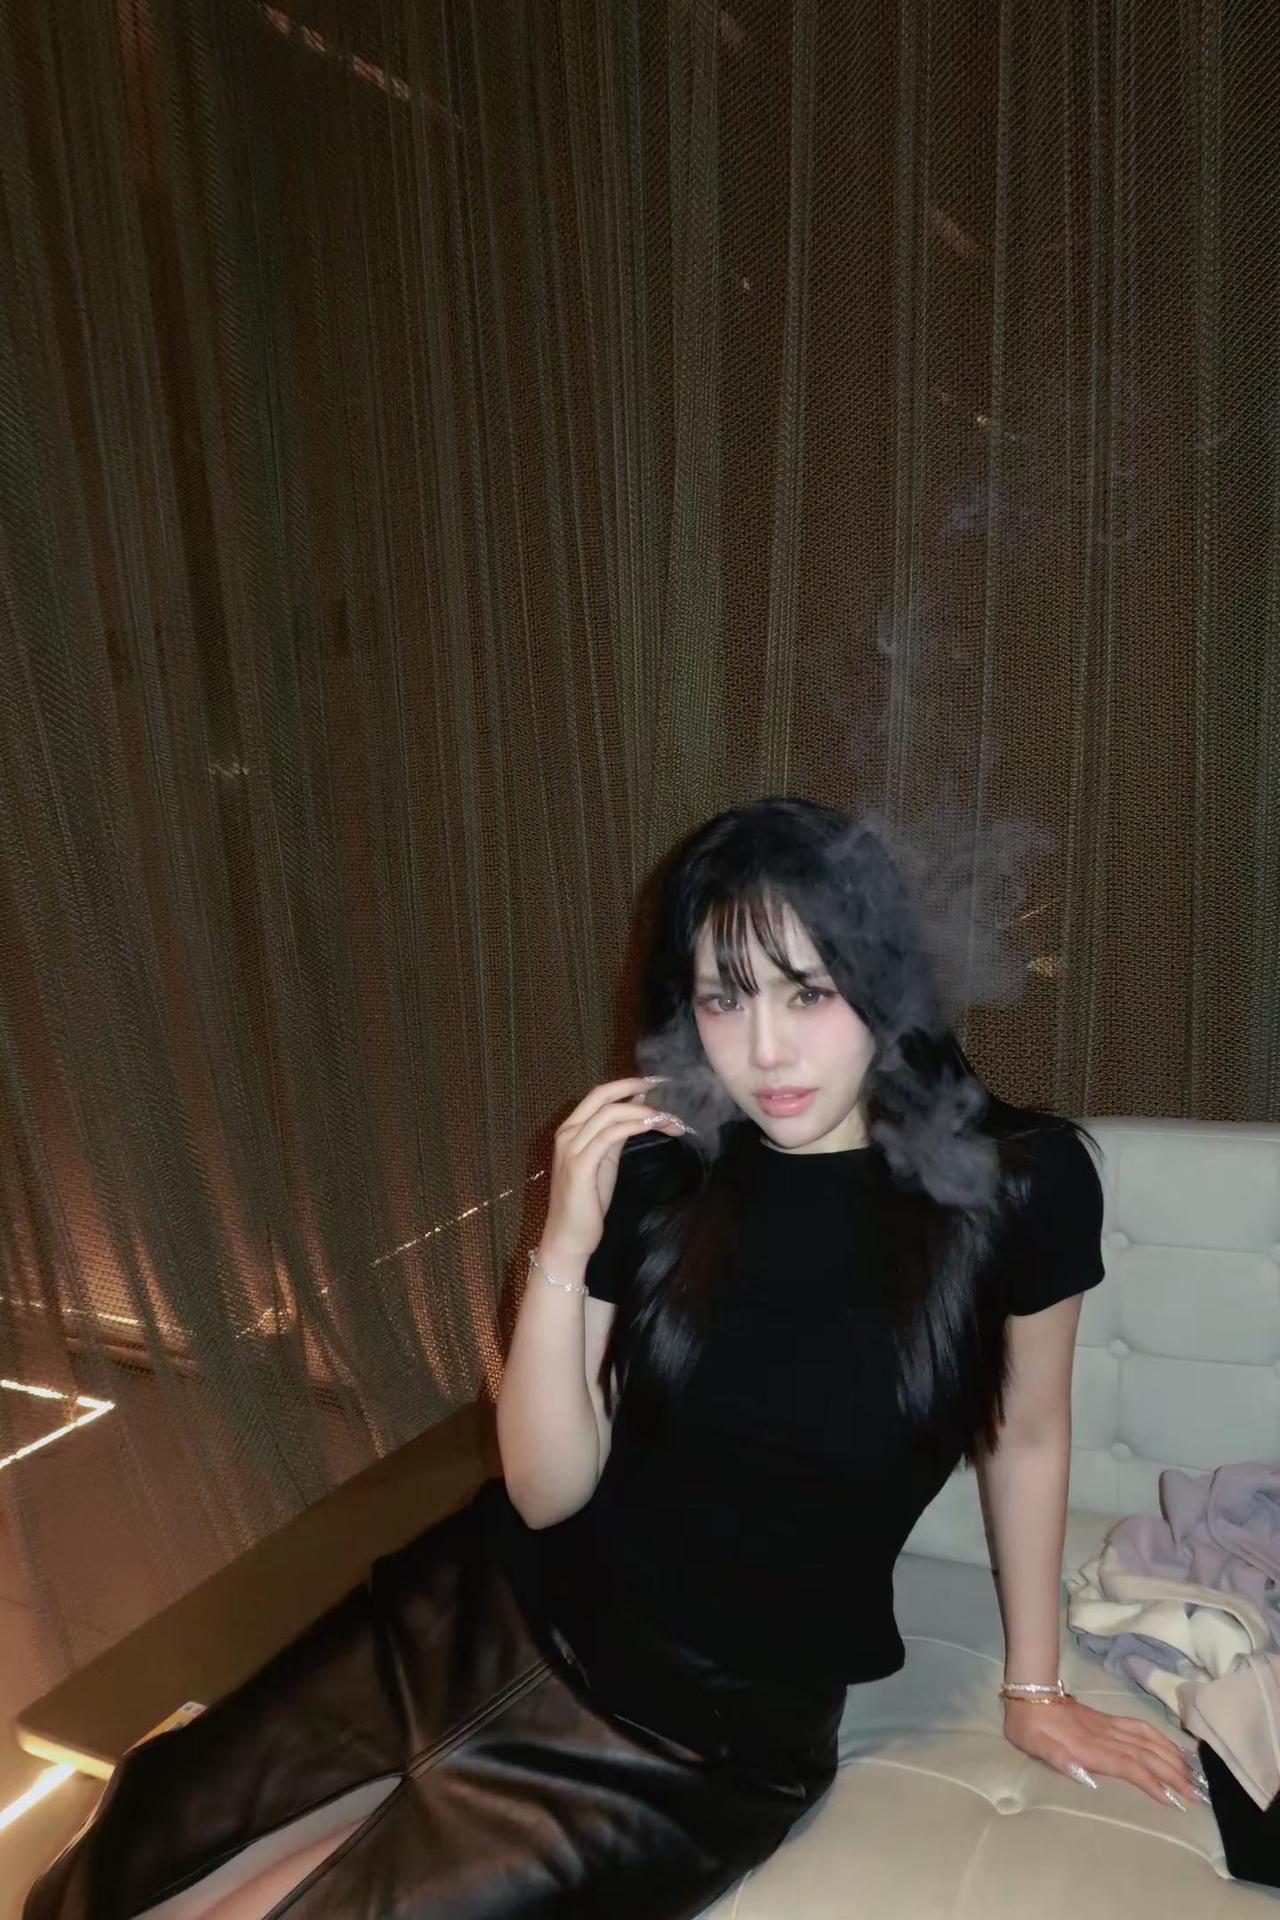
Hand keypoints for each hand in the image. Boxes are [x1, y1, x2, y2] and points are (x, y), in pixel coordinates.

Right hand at [539, 1075, 690, 1266]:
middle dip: (635, 1087)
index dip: (626, 1084)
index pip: (598, 1095)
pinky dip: (634, 1125)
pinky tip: (653, 1126)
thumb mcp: (603, 1161)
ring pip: (610, 1114)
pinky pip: (610, 1135)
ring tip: (670, 1119)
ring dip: (644, 1112)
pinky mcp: (580, 1166)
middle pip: (602, 1096)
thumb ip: (615, 1134)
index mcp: (570, 1130)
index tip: (655, 1083)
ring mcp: (571, 1149)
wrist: (568, 1237)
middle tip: (664, 1088)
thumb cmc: (586, 1201)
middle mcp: (567, 1134)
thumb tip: (636, 1108)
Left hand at [1001, 1696, 1211, 1810]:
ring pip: (1147, 1740)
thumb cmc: (1028, 1726)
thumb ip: (1059, 1760)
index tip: (1172, 1799)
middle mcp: (1104, 1736)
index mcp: (1087, 1747)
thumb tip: (1087, 1777)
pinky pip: (1140, 1728)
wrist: (1028, 1691)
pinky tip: (1174, 1749)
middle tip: (1197, 1795)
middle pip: (1144, 1754)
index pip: (1126, 1765)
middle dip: (1172, 1774)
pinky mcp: (1109, 1720)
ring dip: (1172, 1757)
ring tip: (1195, 1776)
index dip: (1150, 1781)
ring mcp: (1109, 1726)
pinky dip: (1161, 1739)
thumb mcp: (1033, 1745)